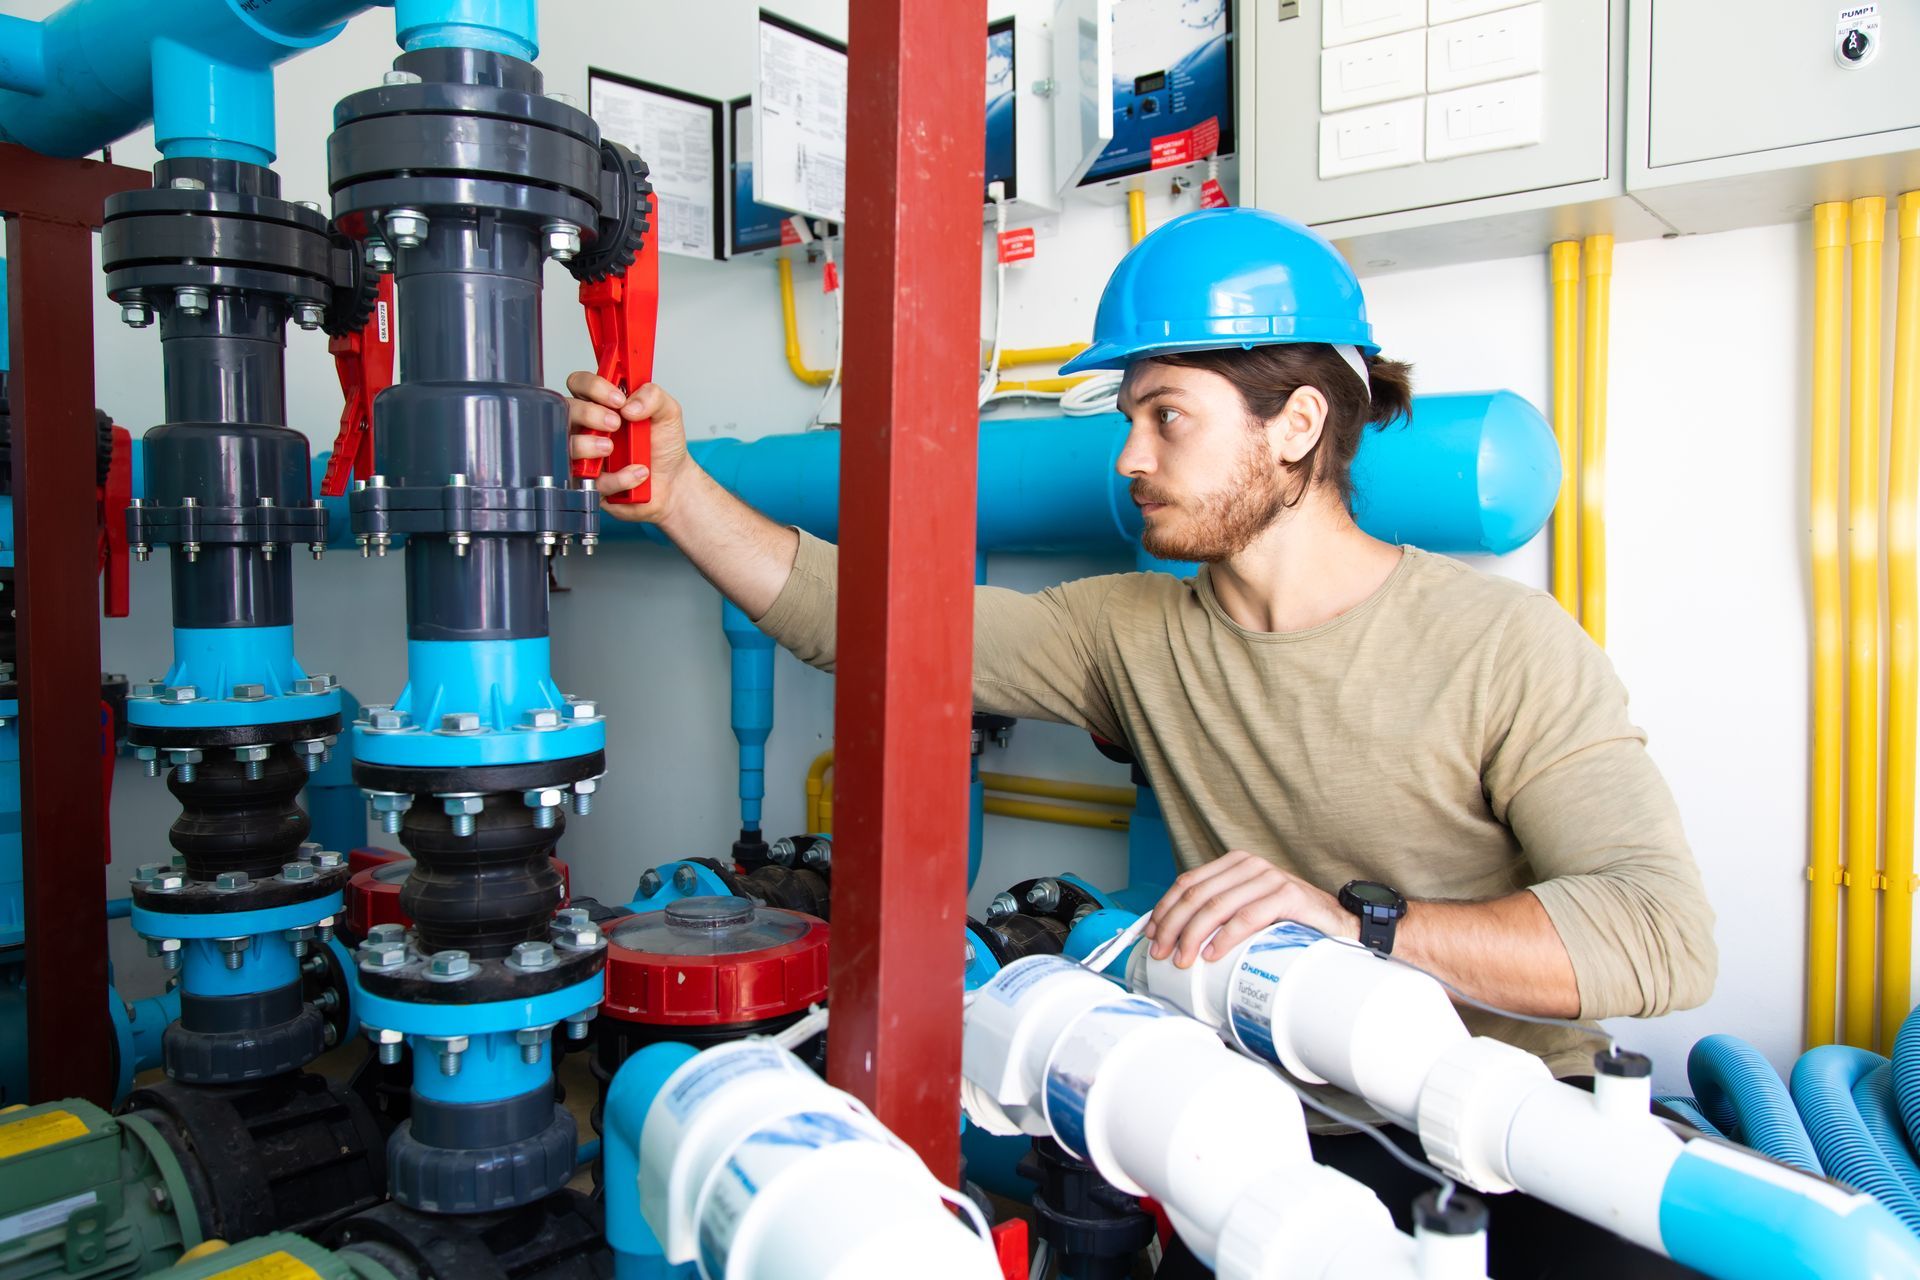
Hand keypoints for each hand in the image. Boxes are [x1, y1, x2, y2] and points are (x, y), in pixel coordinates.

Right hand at [565, 373, 692, 523]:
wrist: (672, 480)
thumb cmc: (663, 445)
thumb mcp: (668, 412)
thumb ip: (654, 397)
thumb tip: (631, 405)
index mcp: (602, 403)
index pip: (580, 384)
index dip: (593, 387)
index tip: (618, 399)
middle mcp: (588, 426)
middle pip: (567, 411)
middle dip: (589, 413)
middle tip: (615, 423)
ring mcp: (585, 454)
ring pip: (568, 447)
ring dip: (589, 445)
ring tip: (612, 448)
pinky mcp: (590, 482)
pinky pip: (591, 480)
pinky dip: (617, 477)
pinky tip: (637, 473)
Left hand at [1144, 849, 1356, 966]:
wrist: (1335, 922)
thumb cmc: (1287, 919)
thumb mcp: (1247, 907)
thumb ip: (1218, 910)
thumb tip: (1173, 933)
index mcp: (1234, 864)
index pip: (1187, 882)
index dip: (1164, 909)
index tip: (1150, 934)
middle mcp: (1249, 865)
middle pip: (1196, 895)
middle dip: (1172, 926)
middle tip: (1161, 952)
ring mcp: (1269, 878)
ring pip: (1216, 906)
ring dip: (1193, 936)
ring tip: (1182, 959)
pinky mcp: (1287, 895)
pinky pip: (1247, 917)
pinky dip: (1226, 938)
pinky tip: (1213, 954)